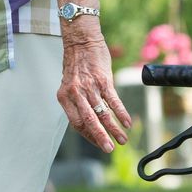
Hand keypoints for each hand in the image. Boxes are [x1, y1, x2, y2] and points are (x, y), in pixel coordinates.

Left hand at [58, 24, 131, 151]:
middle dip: (100, 138)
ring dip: (114, 128)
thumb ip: (76, 102)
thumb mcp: (69, 84)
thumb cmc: (76, 64)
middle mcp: (75, 94)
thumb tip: (87, 121)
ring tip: (123, 139)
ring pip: (102, 113)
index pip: (76, 123)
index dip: (88, 135)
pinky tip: (127, 123)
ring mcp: (89, 87)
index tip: (99, 143)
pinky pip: (113, 100)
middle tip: (109, 149)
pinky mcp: (103, 80)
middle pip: (89, 121)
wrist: (81, 41)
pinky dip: (120, 113)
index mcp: (64, 97)